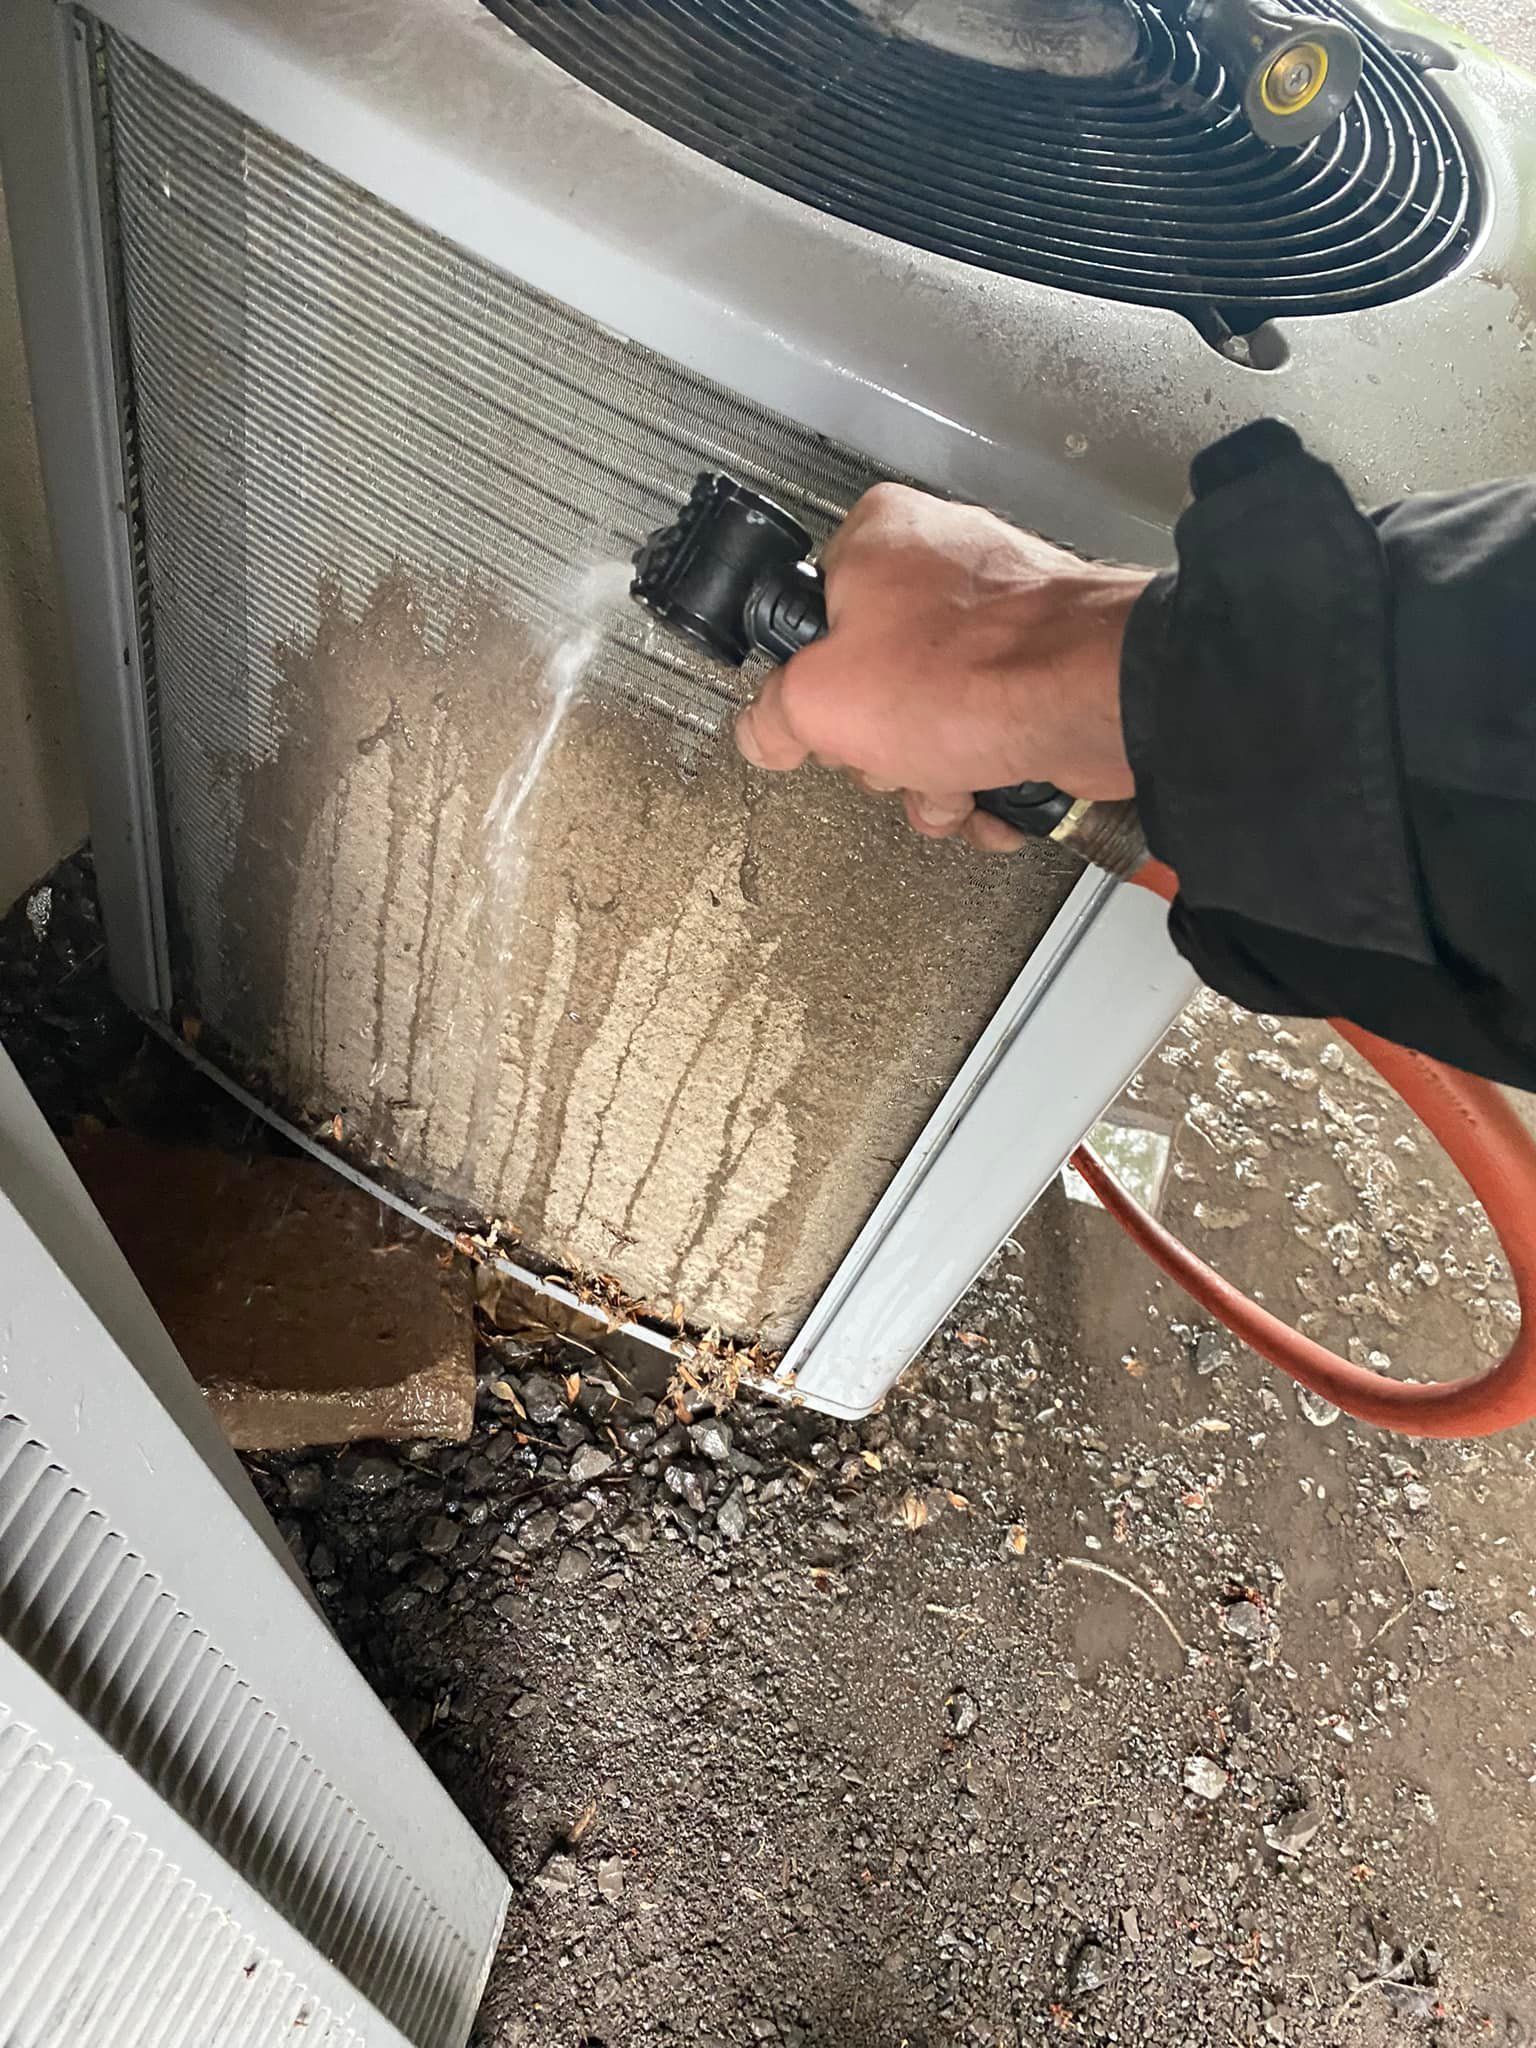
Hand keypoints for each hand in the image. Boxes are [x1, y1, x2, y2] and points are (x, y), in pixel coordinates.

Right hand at [734, 482, 1152, 849]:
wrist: (1095, 702)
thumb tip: (766, 733)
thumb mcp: (821, 702)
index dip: (815, 688)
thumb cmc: (974, 675)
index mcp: (880, 538)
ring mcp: (1001, 620)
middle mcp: (944, 566)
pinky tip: (991, 792)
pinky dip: (986, 782)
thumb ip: (772, 717)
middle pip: (873, 684)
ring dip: (933, 779)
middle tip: (898, 750)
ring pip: (932, 724)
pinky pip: (988, 740)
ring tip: (953, 779)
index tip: (830, 716)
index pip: (811, 623)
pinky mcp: (1045, 673)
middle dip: (884, 748)